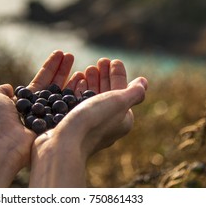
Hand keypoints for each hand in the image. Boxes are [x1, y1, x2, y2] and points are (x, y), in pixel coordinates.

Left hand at [0, 50, 74, 186]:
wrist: (0, 143)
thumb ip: (0, 91)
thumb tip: (9, 88)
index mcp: (23, 104)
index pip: (40, 82)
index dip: (50, 68)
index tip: (60, 53)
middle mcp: (37, 111)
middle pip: (54, 87)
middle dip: (63, 71)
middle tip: (72, 55)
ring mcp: (49, 120)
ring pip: (64, 98)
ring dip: (73, 83)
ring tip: (84, 68)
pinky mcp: (57, 129)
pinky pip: (69, 110)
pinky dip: (77, 97)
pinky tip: (84, 84)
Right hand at [29, 59, 147, 186]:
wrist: (62, 144)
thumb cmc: (93, 121)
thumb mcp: (119, 103)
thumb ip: (133, 93)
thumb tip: (143, 83)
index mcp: (121, 120)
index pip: (122, 92)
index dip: (118, 75)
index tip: (111, 60)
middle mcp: (105, 124)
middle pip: (106, 94)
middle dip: (103, 77)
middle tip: (99, 61)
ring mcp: (86, 125)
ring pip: (90, 98)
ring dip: (90, 82)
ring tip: (85, 69)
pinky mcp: (69, 124)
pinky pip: (76, 103)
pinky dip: (76, 89)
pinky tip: (74, 80)